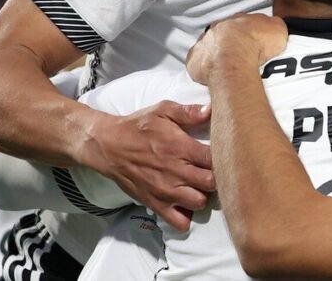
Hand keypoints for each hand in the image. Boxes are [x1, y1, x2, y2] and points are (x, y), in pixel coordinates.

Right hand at [86, 101, 213, 230]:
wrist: (110, 146)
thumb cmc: (138, 127)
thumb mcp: (163, 110)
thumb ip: (188, 112)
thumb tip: (211, 110)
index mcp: (181, 148)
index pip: (214, 160)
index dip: (222, 158)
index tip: (220, 155)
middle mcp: (175, 172)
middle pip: (211, 183)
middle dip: (215, 177)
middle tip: (210, 170)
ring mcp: (166, 191)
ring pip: (200, 202)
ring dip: (203, 195)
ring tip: (198, 185)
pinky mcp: (156, 204)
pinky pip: (180, 222)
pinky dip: (187, 216)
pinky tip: (185, 203)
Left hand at [187, 14, 288, 84]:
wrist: (235, 57)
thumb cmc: (256, 44)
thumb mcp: (277, 28)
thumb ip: (274, 25)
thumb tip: (273, 27)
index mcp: (237, 20)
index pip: (242, 23)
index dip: (248, 33)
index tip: (253, 42)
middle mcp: (218, 28)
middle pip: (223, 34)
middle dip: (231, 44)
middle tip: (241, 57)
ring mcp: (204, 43)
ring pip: (209, 47)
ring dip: (216, 56)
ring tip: (228, 69)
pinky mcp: (195, 60)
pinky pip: (197, 63)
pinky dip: (203, 69)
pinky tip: (212, 77)